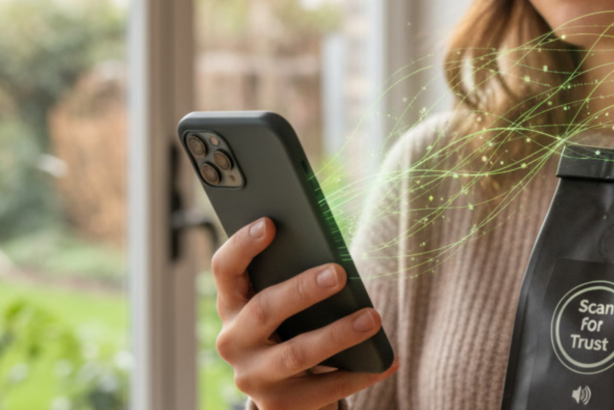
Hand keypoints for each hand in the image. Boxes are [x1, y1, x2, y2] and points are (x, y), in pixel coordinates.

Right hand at [211, 217, 399, 409]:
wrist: (289, 392)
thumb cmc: (294, 327)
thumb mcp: (287, 303)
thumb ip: (294, 278)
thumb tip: (334, 259)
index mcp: (232, 304)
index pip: (225, 269)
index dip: (242, 245)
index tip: (269, 222)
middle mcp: (234, 341)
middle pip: (265, 309)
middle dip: (302, 289)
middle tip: (339, 273)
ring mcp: (254, 377)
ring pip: (297, 353)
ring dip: (339, 333)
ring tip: (373, 317)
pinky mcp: (280, 406)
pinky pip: (325, 389)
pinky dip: (361, 373)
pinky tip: (387, 360)